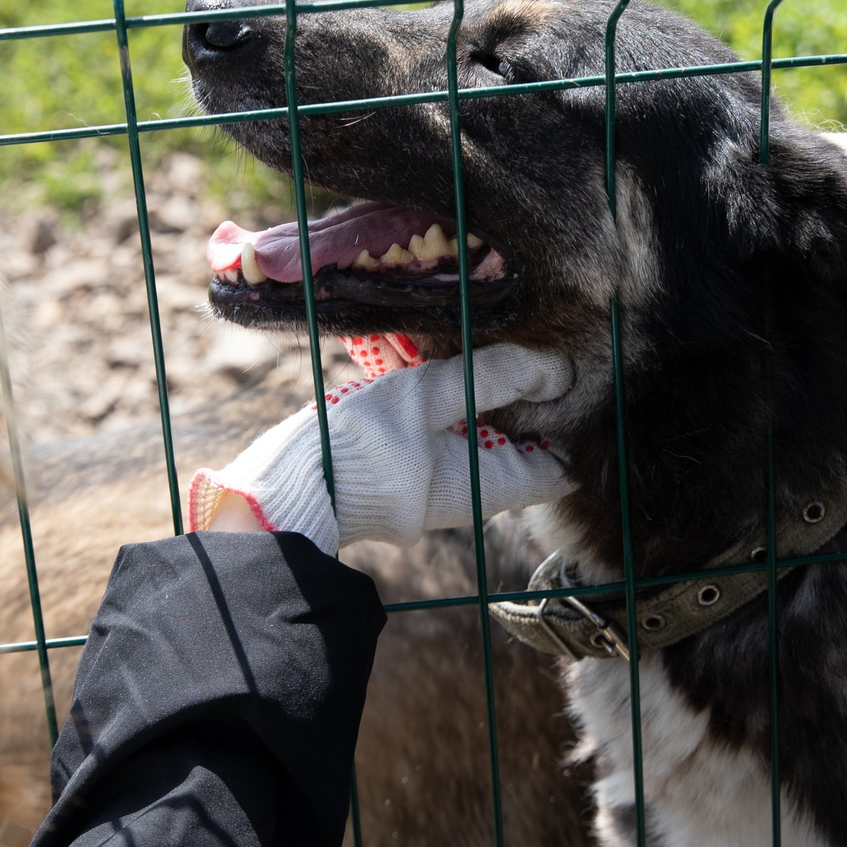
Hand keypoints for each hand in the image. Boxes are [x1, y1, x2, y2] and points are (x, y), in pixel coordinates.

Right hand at [188, 344, 575, 553]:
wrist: (282, 495)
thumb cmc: (359, 448)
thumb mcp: (427, 395)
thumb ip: (491, 378)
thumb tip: (555, 371)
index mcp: (485, 487)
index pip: (555, 466)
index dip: (564, 421)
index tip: (559, 375)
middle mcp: (467, 497)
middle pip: (515, 448)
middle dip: (518, 402)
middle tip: (516, 349)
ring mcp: (431, 492)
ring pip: (473, 439)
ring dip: (474, 399)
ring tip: (467, 351)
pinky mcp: (400, 481)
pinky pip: (437, 440)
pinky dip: (440, 408)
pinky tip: (422, 372)